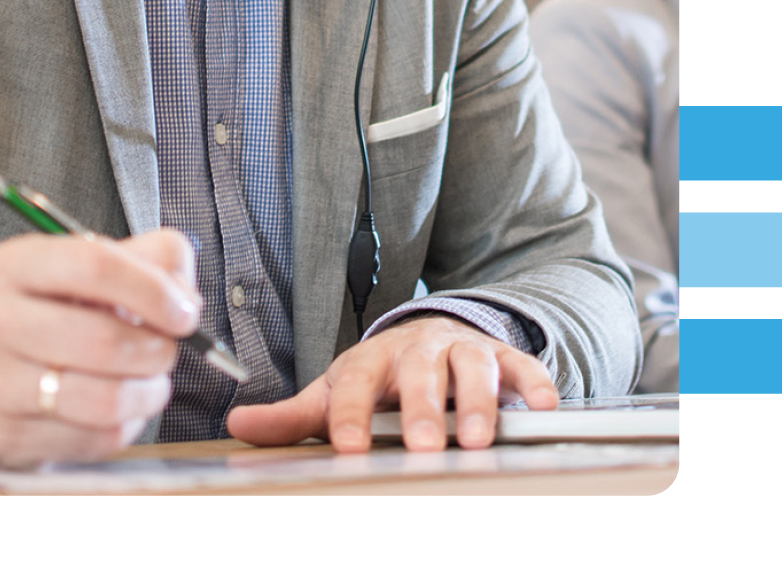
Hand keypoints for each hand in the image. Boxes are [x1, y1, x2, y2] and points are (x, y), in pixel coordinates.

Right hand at [0, 229, 200, 467]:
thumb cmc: (54, 311)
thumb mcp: (92, 266)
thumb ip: (153, 259)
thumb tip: (187, 299)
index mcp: (16, 264)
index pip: (96, 265)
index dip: (154, 290)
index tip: (184, 312)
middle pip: (105, 340)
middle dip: (158, 349)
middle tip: (168, 348)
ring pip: (106, 399)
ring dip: (150, 391)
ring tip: (150, 378)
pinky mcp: (8, 436)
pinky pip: (97, 439)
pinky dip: (127, 424)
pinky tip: (120, 405)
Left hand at [227, 314, 557, 451]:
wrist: (428, 334)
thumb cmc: (378, 377)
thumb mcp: (336, 392)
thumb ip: (293, 416)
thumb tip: (238, 427)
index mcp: (370, 362)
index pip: (355, 383)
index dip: (350, 414)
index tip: (348, 446)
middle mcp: (416, 351)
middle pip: (419, 374)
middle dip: (423, 409)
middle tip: (423, 445)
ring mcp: (460, 349)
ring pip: (471, 368)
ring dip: (477, 402)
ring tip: (479, 438)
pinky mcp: (500, 356)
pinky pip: (519, 366)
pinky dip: (533, 383)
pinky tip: (543, 407)